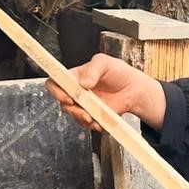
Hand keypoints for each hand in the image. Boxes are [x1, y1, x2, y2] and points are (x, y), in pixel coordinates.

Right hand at [46, 53, 166, 131]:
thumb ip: (93, 69)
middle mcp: (76, 91)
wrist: (134, 89)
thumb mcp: (105, 63)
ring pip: (73, 115)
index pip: (55, 82)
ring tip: (93, 118)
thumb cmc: (119, 72)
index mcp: (74, 77)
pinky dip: (92, 125)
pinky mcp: (92, 116)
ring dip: (81, 118)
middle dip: (72, 109)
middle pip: (62, 102)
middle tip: (84, 112)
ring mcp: (84, 105)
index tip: (68, 97)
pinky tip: (100, 122)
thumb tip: (84, 82)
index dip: (56, 91)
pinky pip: (86, 124)